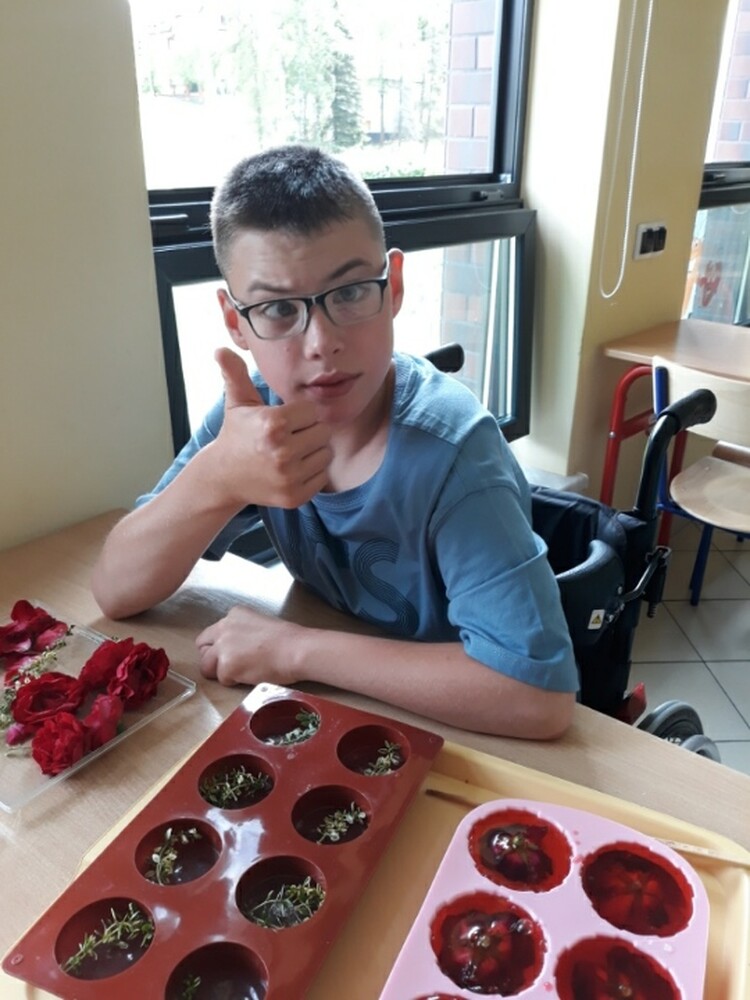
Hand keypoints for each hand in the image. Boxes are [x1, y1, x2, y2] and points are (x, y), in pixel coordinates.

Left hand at [196, 604, 301, 686]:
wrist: (296, 650)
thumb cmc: (288, 640)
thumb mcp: (260, 624)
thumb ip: (242, 632)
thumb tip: (237, 648)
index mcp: (234, 615)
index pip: (212, 633)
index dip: (219, 646)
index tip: (230, 654)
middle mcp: (223, 627)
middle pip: (202, 647)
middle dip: (212, 659)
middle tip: (231, 667)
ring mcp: (223, 647)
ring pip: (206, 666)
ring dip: (221, 672)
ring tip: (244, 672)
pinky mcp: (227, 666)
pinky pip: (222, 679)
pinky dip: (234, 682)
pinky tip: (252, 675)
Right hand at [213, 348, 331, 507]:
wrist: (223, 477)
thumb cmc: (236, 435)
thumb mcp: (237, 403)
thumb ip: (235, 373)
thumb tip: (220, 349)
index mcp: (273, 424)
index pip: (312, 411)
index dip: (300, 414)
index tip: (284, 420)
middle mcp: (283, 452)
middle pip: (322, 433)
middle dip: (308, 432)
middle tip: (289, 437)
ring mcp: (289, 477)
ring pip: (325, 455)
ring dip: (313, 452)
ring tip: (291, 452)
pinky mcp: (295, 496)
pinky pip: (322, 476)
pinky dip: (312, 472)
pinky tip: (293, 469)